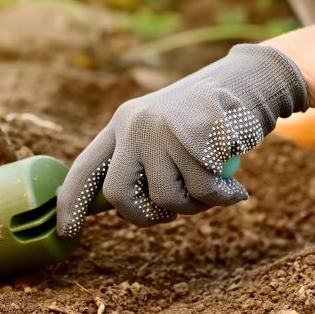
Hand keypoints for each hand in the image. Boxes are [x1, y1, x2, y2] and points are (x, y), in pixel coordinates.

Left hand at [56, 45, 309, 236]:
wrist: (249, 81)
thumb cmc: (205, 122)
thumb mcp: (163, 135)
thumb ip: (142, 165)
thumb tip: (118, 208)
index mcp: (122, 123)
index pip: (86, 167)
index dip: (72, 202)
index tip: (65, 232)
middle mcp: (137, 122)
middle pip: (120, 194)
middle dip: (148, 216)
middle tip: (175, 211)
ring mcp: (166, 125)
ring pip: (169, 197)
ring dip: (196, 205)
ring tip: (216, 187)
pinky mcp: (198, 131)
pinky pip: (205, 187)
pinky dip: (224, 195)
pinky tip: (235, 185)